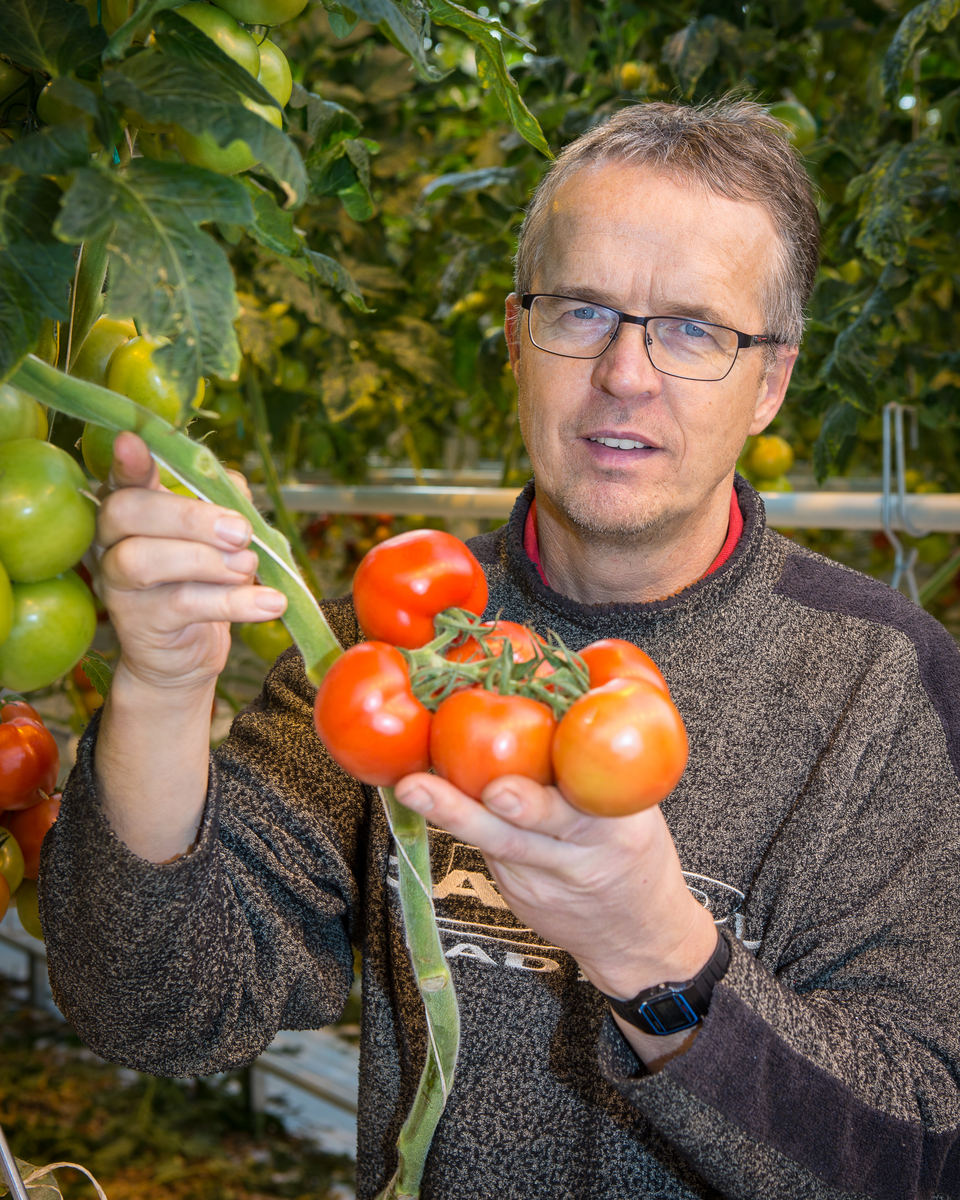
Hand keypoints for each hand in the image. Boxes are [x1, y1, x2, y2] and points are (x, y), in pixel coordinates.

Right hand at [91, 431, 286, 696]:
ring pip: (147, 560)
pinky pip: (184, 605)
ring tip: (249, 566)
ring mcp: (117, 585)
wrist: (183, 656)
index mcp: (129, 510)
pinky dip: (234, 602)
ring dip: (209, 561)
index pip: (122, 479)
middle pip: (129, 513)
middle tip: (240, 531)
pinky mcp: (138, 624)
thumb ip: (223, 503)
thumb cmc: (201, 583)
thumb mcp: (217, 538)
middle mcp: (111, 543)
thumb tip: (235, 486)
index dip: (127, 462)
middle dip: (190, 517)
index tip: (135, 444)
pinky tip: (269, 604)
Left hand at [394, 771, 717, 1066]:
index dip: (550, 774)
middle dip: (478, 805)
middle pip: (528, 827)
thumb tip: (556, 685)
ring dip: (450, 813)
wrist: (638, 935)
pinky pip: (489, 850)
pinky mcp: (519, 892)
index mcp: (619, 824)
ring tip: (413, 788)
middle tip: (432, 782)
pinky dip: (459, 820)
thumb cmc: (635, 850)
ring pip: (498, 843)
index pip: (585, 794)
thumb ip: (598, 762)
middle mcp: (581, 853)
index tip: (517, 753)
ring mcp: (547, 879)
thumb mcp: (636, 806)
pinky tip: (426, 798)